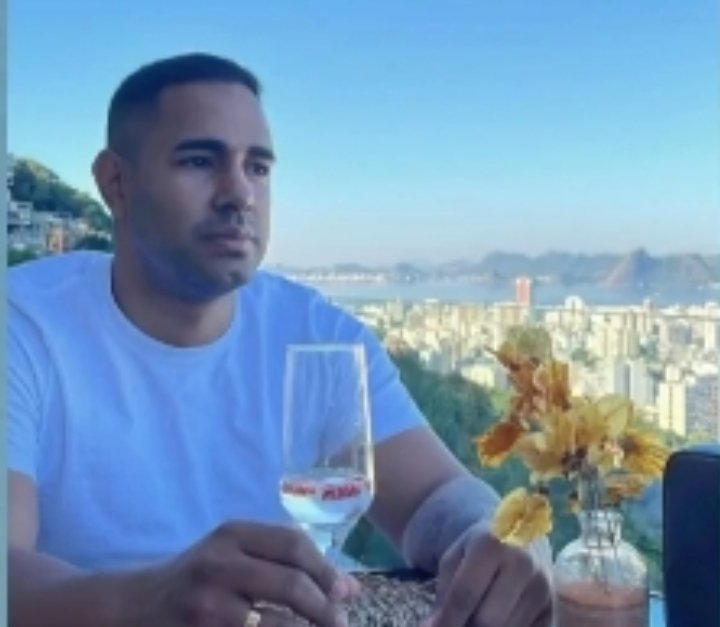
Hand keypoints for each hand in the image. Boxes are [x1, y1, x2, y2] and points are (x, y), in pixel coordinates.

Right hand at [121, 521, 359, 626]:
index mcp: (232, 534)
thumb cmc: (197, 577)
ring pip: (278, 623)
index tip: (348, 593)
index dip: (327, 570)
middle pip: (291, 584)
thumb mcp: (232, 553)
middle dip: (326, 608)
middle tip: (342, 623)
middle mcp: (219, 562)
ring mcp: (207, 604)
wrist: (134, 605)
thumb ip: (284, 561)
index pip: (294, 544)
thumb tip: (349, 588)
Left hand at [422, 524, 552, 626]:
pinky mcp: (553, 607)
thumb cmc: (476, 547)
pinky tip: (496, 620)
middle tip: (456, 623)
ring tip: (473, 618)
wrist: (516, 535)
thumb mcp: (454, 557)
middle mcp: (523, 563)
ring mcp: (542, 586)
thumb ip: (444, 592)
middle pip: (488, 620)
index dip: (447, 620)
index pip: (465, 594)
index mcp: (493, 543)